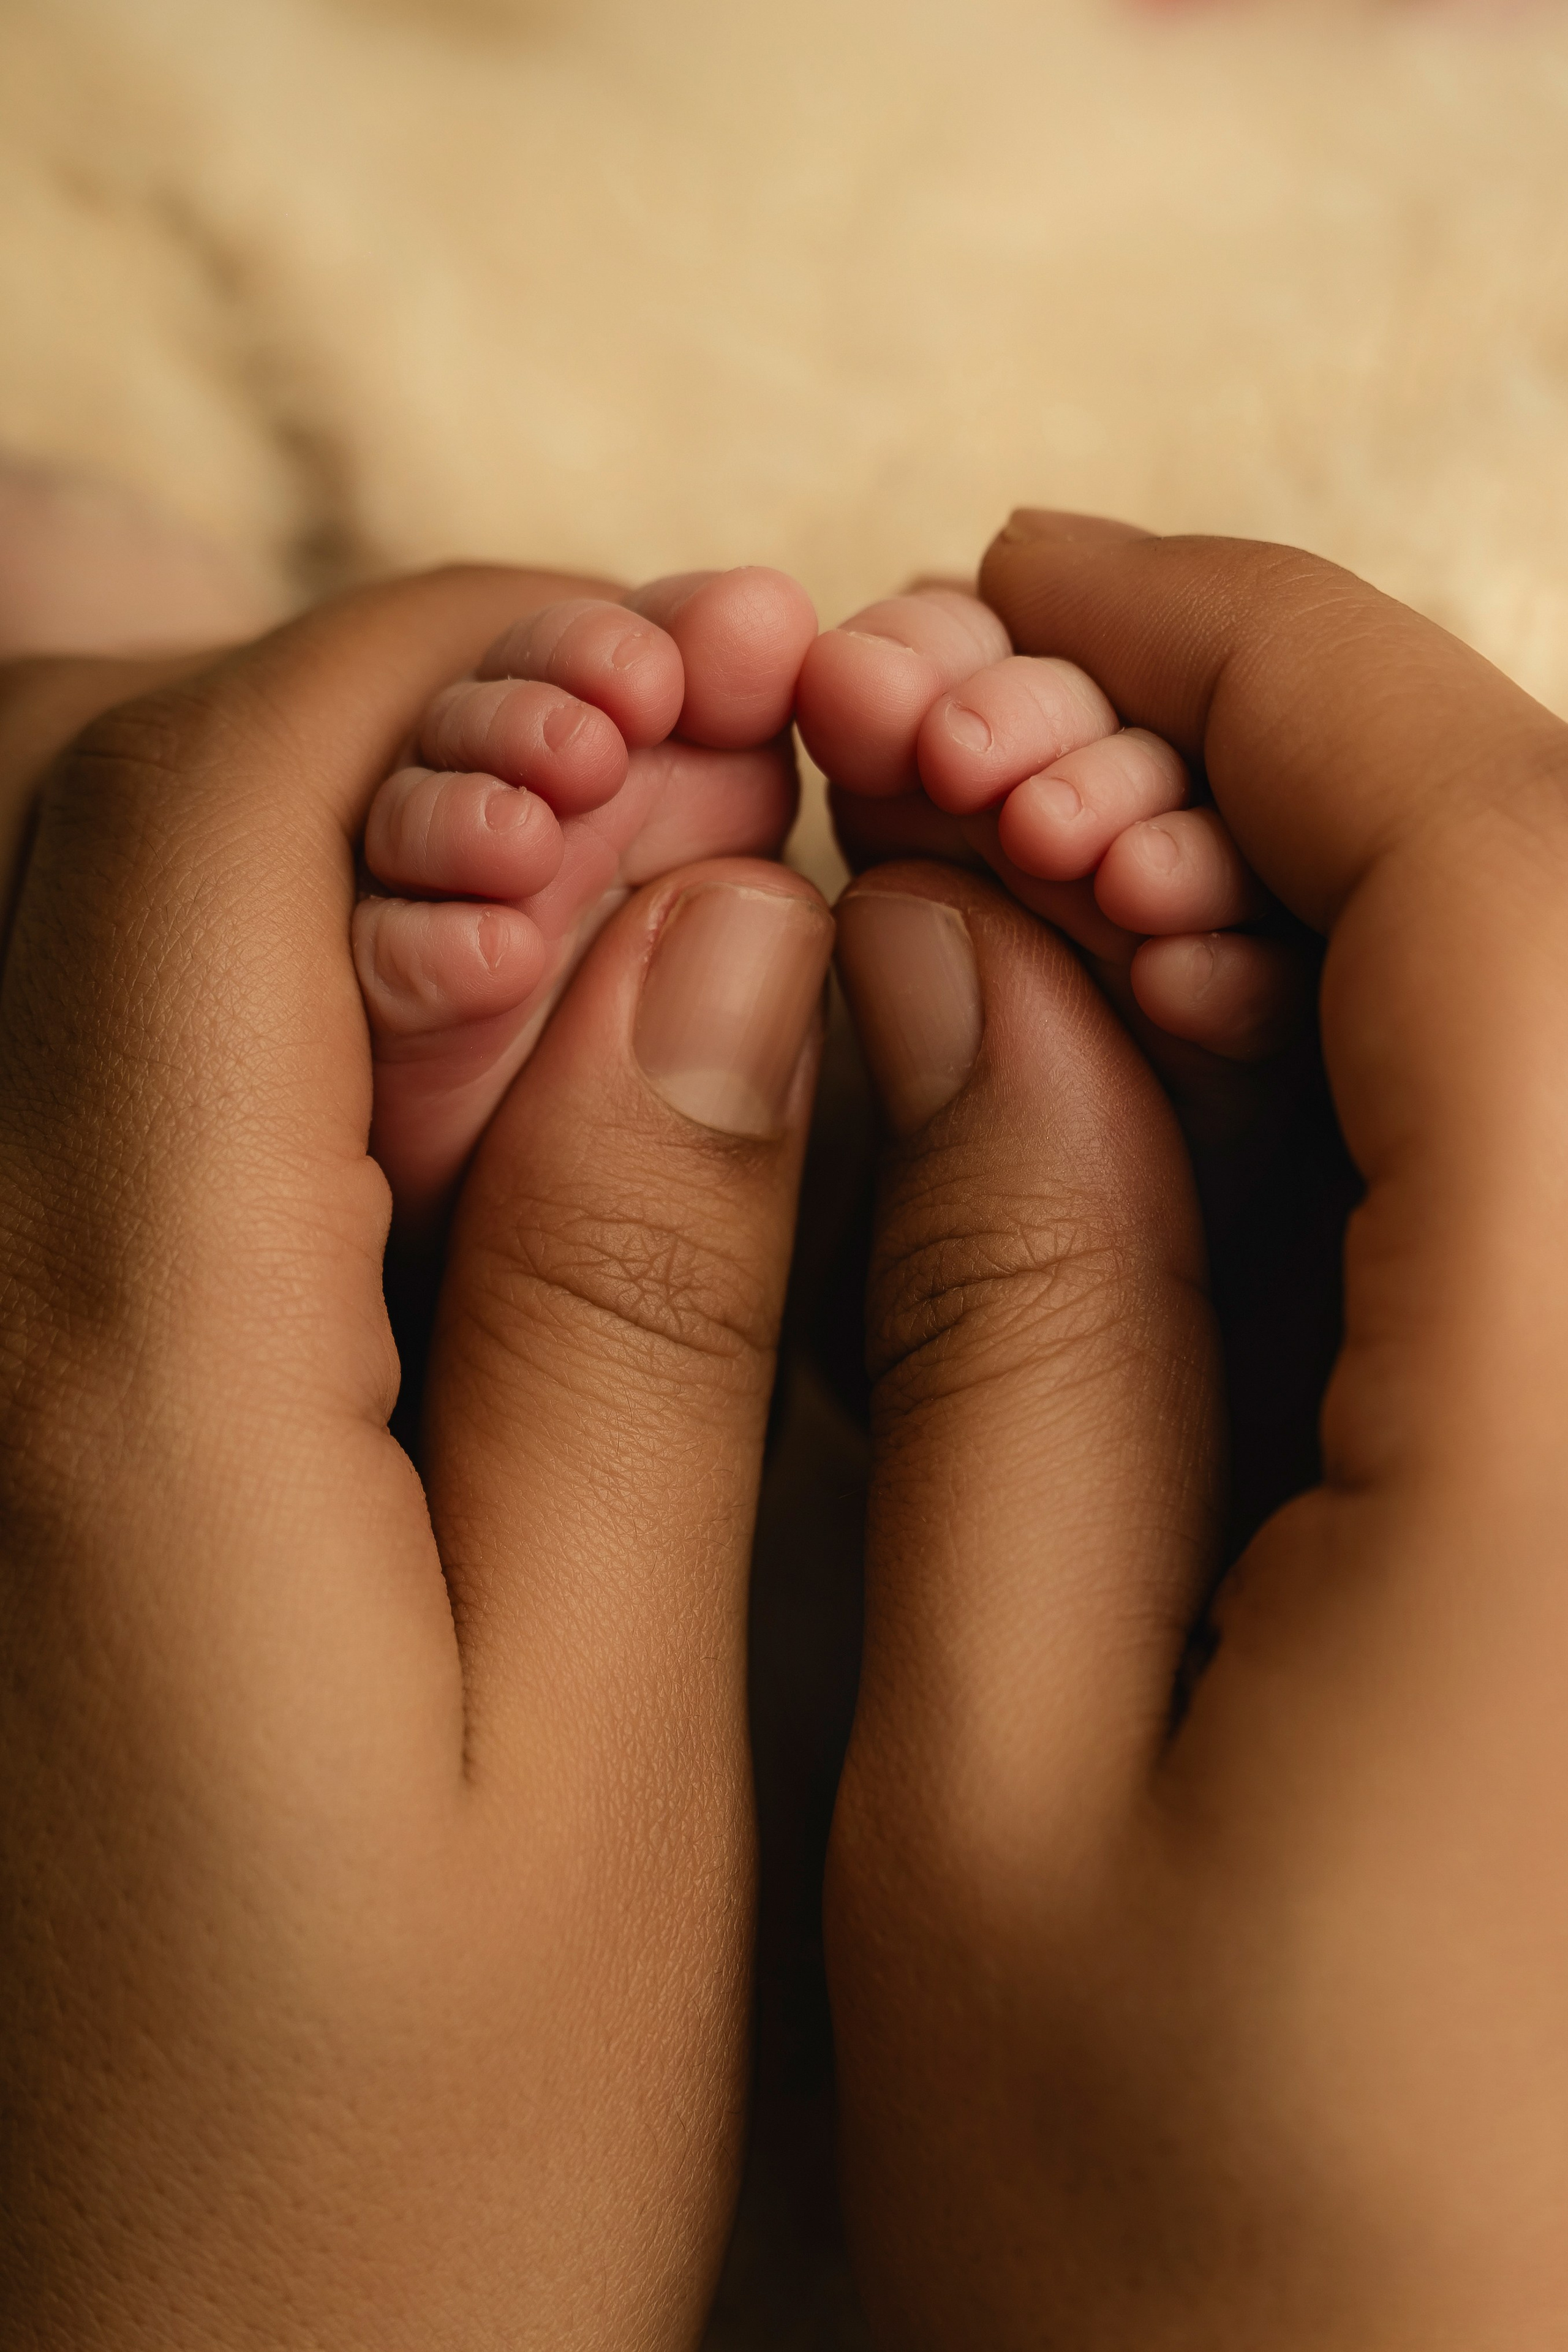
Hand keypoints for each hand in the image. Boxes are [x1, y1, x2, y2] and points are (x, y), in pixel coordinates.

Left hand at [0, 569, 832, 2347]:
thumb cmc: (409, 2167)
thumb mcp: (611, 1745)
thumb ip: (649, 1302)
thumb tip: (720, 931)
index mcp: (116, 1379)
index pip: (207, 817)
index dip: (454, 663)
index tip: (681, 662)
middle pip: (89, 819)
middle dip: (404, 731)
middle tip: (677, 798)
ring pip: (73, 944)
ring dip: (342, 864)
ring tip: (595, 940)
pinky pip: (71, 1114)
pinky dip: (269, 1019)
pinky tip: (450, 1106)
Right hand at [823, 514, 1567, 2346]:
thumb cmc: (1219, 2271)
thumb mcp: (996, 1793)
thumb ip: (997, 1325)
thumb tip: (953, 949)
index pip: (1496, 876)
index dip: (1254, 663)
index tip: (1019, 581)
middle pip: (1536, 932)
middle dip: (1237, 788)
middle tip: (962, 782)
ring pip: (1534, 1066)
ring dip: (1282, 949)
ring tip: (1023, 947)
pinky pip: (1527, 1231)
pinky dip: (1349, 1123)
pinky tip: (1156, 1141)